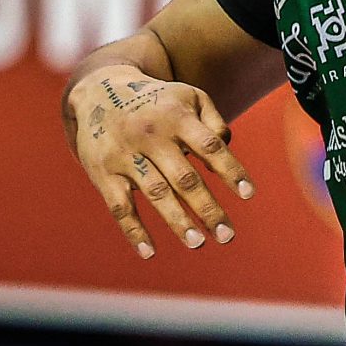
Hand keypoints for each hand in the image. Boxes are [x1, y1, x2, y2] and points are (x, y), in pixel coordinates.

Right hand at [65, 66, 253, 255]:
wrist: (97, 92)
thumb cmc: (156, 102)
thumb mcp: (187, 97)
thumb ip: (213, 121)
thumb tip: (227, 148)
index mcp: (176, 117)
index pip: (210, 146)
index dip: (230, 170)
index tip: (248, 195)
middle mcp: (151, 136)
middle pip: (184, 177)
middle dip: (207, 208)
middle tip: (227, 236)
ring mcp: (125, 156)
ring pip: (155, 193)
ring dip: (177, 221)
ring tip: (198, 243)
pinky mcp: (103, 173)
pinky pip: (120, 207)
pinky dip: (133, 231)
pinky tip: (149, 253)